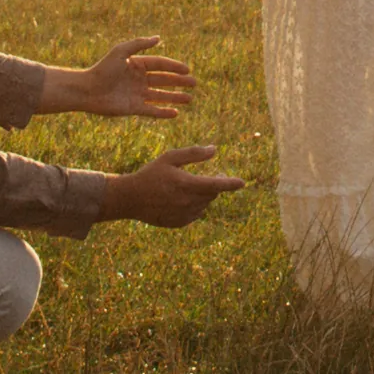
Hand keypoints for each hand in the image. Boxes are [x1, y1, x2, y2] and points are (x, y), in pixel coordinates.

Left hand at [48, 38, 193, 124]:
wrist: (88, 90)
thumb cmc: (102, 69)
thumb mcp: (120, 52)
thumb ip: (139, 44)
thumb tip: (158, 38)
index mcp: (137, 65)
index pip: (160, 65)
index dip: (174, 67)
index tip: (187, 69)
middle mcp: (139, 80)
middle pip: (164, 80)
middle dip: (179, 82)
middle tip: (194, 83)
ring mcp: (137, 95)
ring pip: (161, 96)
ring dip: (175, 98)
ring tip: (190, 99)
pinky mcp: (133, 108)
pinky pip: (152, 111)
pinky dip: (164, 112)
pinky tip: (176, 113)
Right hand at [107, 152, 241, 229]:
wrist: (131, 199)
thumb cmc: (151, 174)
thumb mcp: (170, 158)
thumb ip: (193, 154)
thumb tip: (214, 150)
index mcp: (187, 184)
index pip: (216, 185)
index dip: (230, 183)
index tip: (242, 182)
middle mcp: (188, 202)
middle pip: (212, 194)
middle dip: (216, 184)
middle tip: (214, 175)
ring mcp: (184, 215)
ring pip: (205, 204)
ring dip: (205, 194)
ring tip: (193, 185)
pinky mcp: (180, 223)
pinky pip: (196, 213)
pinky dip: (196, 205)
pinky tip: (183, 197)